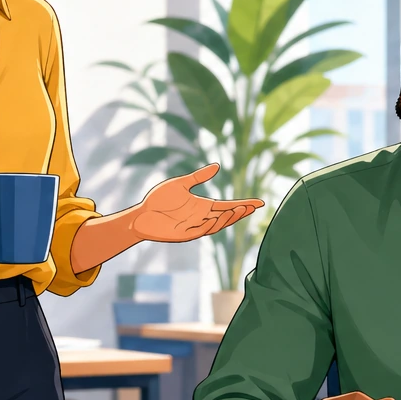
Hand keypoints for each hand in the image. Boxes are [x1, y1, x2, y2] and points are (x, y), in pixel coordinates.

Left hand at [129, 163, 263, 243]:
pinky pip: (203, 230)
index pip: (228, 205)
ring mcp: (195, 227)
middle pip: (227, 216)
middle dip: (240, 212)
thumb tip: (217, 166)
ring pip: (218, 225)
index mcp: (203, 206)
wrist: (141, 215)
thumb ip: (199, 176)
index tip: (259, 202)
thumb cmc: (159, 200)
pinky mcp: (186, 234)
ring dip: (229, 218)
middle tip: (253, 206)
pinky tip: (220, 216)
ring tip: (240, 209)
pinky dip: (214, 224)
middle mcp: (203, 217)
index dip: (244, 204)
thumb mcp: (180, 183)